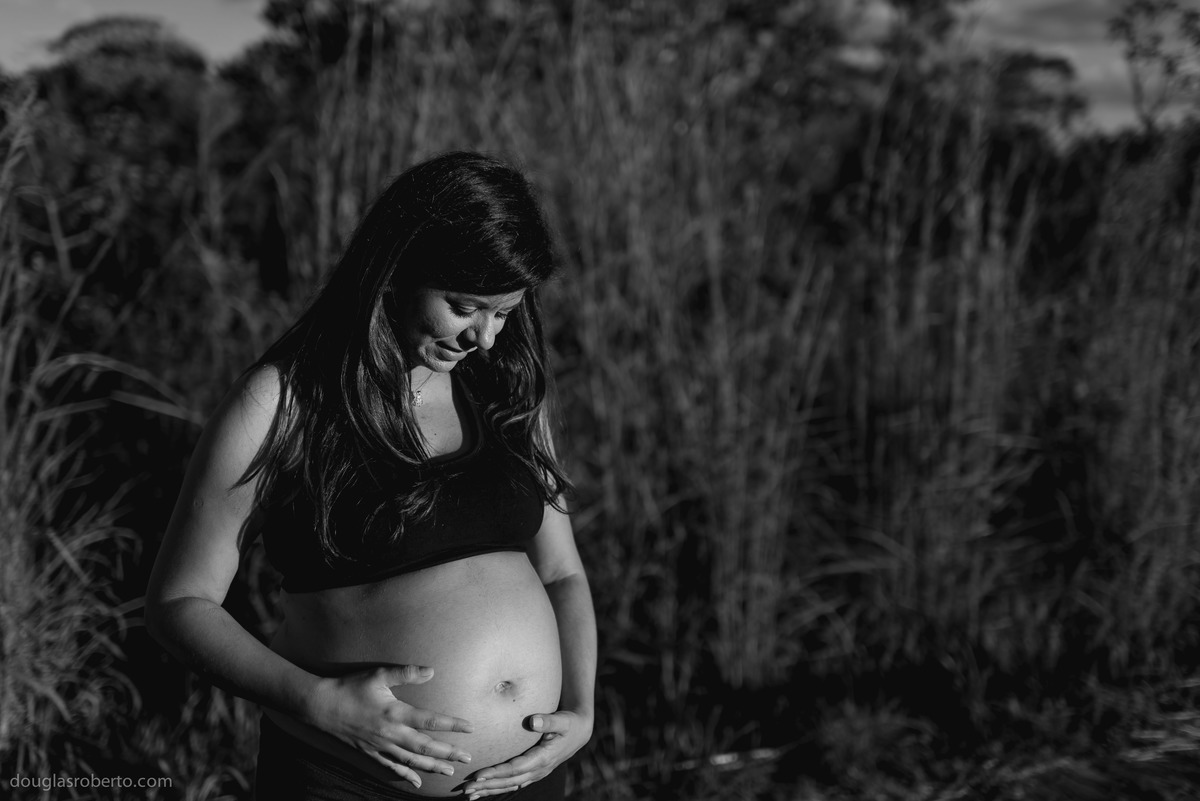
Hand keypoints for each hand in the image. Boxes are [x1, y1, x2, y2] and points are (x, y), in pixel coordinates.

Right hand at [308, 664, 474, 789]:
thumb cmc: (351, 687)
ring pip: (411, 761)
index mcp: (396, 713)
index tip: (470, 728)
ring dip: (432, 766)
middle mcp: (391, 734)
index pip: (431, 720)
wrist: (321, 706)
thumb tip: (432, 671)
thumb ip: (406, 673)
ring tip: (450, 771)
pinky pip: (391, 768)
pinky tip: (418, 782)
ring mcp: (380, 746)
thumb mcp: (379, 675)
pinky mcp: (370, 753)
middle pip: (425, 747)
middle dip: (449, 753)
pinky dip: (406, 776)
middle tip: (468, 758)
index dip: (452, 725)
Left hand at [461, 708, 592, 798]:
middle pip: (509, 781)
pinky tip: (483, 791)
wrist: (579, 733)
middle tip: (466, 788)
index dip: (497, 772)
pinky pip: (513, 783)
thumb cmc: (569, 723)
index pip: (515, 768)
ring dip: (489, 790)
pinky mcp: (533, 773)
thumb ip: (548, 720)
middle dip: (487, 785)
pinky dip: (497, 788)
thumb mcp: (562, 720)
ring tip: (469, 794)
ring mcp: (535, 774)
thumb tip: (533, 721)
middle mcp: (538, 770)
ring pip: (509, 785)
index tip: (479, 774)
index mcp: (543, 758)